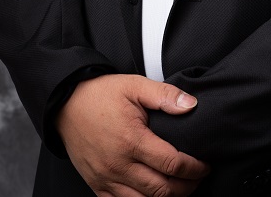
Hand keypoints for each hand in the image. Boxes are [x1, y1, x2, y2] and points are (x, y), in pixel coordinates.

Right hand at [56, 73, 209, 196]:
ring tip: (181, 187)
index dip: (194, 168)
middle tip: (198, 178)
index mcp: (131, 140)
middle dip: (186, 187)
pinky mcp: (97, 186)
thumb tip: (191, 104)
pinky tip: (154, 195)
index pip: (171, 164)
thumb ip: (164, 95)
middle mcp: (119, 165)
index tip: (204, 165)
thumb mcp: (134, 85)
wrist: (66, 104)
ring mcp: (106, 179)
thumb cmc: (100, 94)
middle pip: (161, 190)